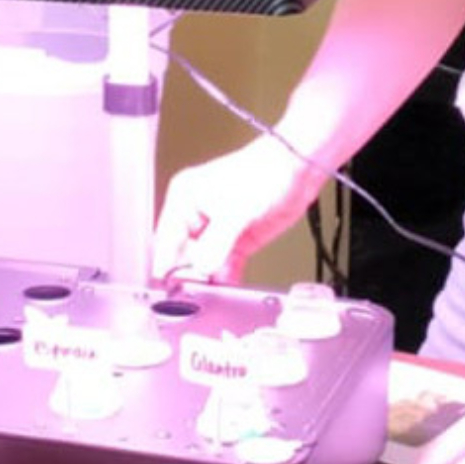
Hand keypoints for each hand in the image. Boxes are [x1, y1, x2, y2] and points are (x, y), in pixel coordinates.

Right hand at [152, 136, 329, 284]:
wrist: (298, 171)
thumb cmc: (265, 171)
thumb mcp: (235, 211)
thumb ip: (216, 243)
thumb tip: (202, 268)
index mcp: (184, 198)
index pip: (166, 240)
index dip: (167, 265)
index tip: (171, 289)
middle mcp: (197, 215)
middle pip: (183, 256)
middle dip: (190, 275)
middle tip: (196, 293)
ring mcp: (218, 230)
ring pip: (205, 264)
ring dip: (209, 280)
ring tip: (213, 293)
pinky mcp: (237, 241)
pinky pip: (225, 267)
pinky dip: (226, 278)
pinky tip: (228, 287)